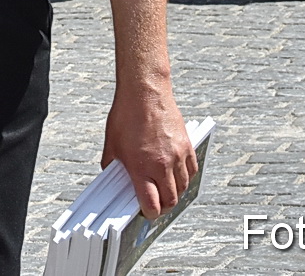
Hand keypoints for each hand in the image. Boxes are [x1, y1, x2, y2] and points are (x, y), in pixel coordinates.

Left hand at [102, 87, 198, 220]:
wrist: (145, 92)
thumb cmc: (126, 115)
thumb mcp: (111, 145)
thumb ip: (112, 167)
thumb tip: (114, 180)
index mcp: (141, 168)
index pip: (152, 205)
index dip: (149, 212)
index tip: (145, 211)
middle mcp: (162, 165)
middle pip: (171, 200)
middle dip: (163, 206)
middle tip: (156, 203)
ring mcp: (177, 156)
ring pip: (183, 187)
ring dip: (175, 192)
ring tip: (165, 189)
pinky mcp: (187, 145)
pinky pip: (192, 170)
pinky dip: (186, 177)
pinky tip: (176, 174)